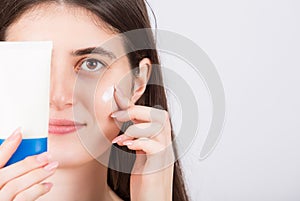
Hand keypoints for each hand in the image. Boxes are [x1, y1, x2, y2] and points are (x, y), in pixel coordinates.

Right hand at [0, 128, 57, 200]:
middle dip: (29, 163)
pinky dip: (38, 190)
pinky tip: (48, 185)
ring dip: (37, 174)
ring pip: (16, 185)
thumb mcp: (4, 176)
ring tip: (52, 167)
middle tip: (47, 155)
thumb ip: (9, 165)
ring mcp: (0, 200)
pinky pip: (23, 199)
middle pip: (7, 174)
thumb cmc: (6, 188)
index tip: (20, 132)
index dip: (7, 146)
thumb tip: (23, 143)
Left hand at [111, 86, 173, 200]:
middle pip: (160, 115)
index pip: (152, 115)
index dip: (134, 104)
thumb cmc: (146, 182)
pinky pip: (155, 146)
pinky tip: (126, 146)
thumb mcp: (140, 156)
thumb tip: (124, 124)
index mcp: (160, 141)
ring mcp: (165, 154)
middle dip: (136, 111)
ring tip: (119, 138)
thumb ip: (137, 140)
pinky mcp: (159, 166)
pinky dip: (139, 142)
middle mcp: (165, 145)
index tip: (117, 95)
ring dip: (135, 127)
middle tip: (116, 115)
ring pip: (159, 126)